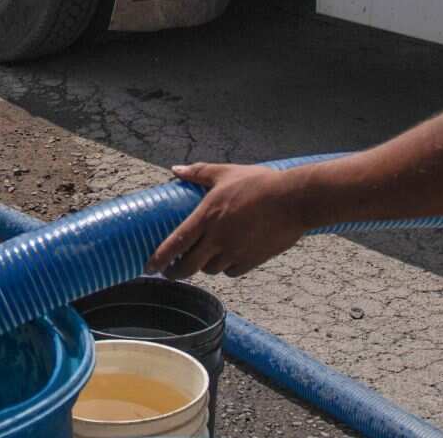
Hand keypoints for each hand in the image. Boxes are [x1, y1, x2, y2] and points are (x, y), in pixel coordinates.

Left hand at [145, 163, 309, 278]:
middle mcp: (217, 238)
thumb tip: (176, 170)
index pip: (175, 243)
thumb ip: (199, 173)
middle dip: (176, 272)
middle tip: (171, 271)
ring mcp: (235, 251)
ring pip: (210, 270)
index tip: (148, 268)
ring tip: (202, 259)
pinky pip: (231, 271)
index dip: (158, 259)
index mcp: (207, 216)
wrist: (294, 200)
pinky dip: (225, 267)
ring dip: (202, 267)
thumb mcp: (226, 173)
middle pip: (188, 266)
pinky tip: (226, 258)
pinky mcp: (251, 260)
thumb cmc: (260, 183)